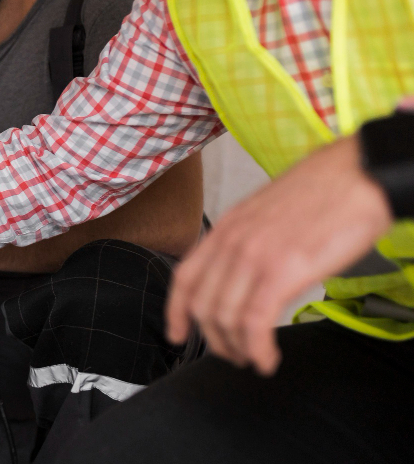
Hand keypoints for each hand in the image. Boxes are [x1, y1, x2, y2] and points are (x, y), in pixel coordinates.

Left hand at [166, 135, 391, 375]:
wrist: (357, 174)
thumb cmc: (323, 192)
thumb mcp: (268, 212)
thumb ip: (249, 240)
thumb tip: (248, 273)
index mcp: (227, 227)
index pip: (185, 276)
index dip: (175, 311)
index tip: (176, 333)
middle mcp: (232, 242)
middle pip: (202, 305)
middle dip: (214, 339)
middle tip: (232, 354)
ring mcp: (254, 256)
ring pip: (225, 317)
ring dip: (236, 348)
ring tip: (252, 359)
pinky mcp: (282, 270)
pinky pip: (255, 322)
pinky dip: (256, 349)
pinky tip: (266, 359)